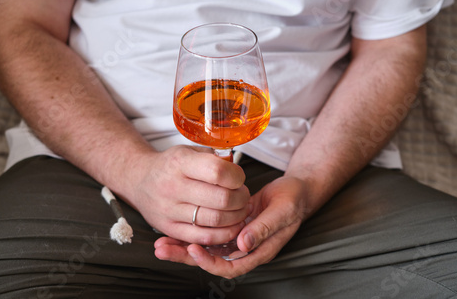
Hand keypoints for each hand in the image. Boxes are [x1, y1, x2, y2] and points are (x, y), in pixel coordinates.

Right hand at [119, 145, 250, 244]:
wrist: (140, 181)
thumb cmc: (170, 165)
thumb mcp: (189, 151)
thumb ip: (214, 157)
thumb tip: (237, 168)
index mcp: (180, 162)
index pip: (218, 172)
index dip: (237, 176)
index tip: (239, 178)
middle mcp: (172, 186)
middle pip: (221, 199)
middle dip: (241, 198)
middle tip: (243, 195)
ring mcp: (169, 210)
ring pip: (215, 220)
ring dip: (236, 217)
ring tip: (239, 209)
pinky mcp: (169, 228)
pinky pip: (203, 237)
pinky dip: (223, 233)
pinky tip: (230, 225)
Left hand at [154, 176, 307, 278]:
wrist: (295, 190)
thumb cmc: (292, 201)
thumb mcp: (282, 211)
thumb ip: (264, 228)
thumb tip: (243, 244)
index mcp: (258, 250)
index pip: (230, 266)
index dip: (210, 262)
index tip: (194, 249)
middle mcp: (244, 248)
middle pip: (211, 260)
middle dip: (185, 256)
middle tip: (162, 249)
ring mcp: (236, 237)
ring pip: (206, 247)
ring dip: (184, 245)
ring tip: (161, 242)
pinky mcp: (231, 225)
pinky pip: (208, 232)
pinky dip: (193, 230)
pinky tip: (176, 227)